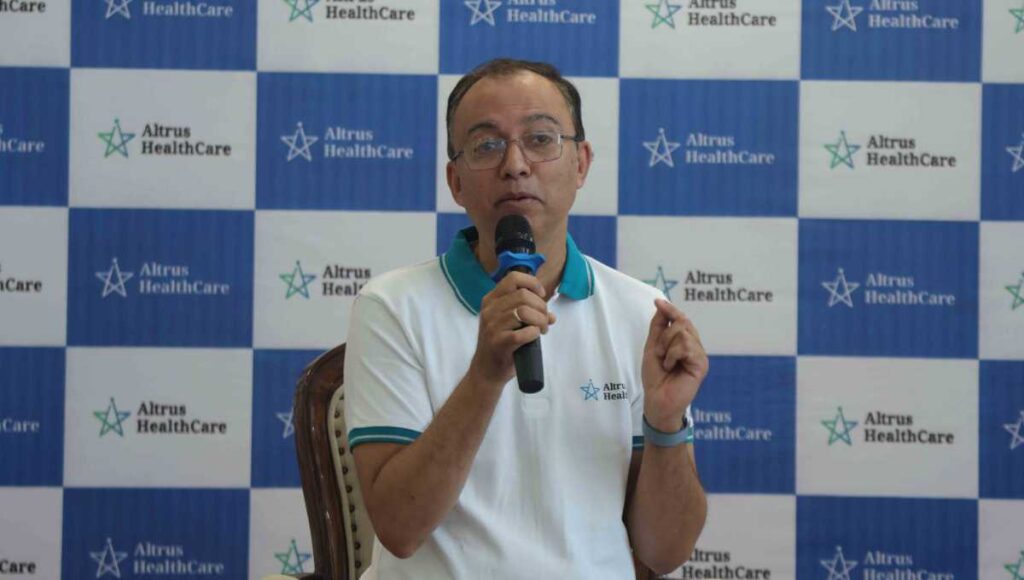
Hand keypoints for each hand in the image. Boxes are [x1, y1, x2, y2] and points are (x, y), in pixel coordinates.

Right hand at [468, 271, 556, 385]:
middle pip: (523, 295)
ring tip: (542, 329)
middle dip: (541, 307)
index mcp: (491, 300)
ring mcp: (492, 326)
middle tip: (544, 320)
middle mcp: (489, 310)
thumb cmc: (501, 344)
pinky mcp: (499, 342)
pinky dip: (534, 333)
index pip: (513, 278)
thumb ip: (526, 313)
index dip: (532, 283)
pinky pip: (523, 332)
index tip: (541, 295)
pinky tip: (535, 337)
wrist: (487, 370)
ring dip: (540, 321)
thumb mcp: (507, 322)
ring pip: (524, 312)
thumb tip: (551, 315)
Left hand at [641, 299, 708, 431]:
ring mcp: (699, 355)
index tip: (658, 301)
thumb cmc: (655, 377)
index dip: (671, 309)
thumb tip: (661, 304)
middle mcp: (694, 346)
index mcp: (684, 342)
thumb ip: (658, 327)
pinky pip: (686, 346)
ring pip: (683, 333)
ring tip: (665, 362)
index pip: (681, 319)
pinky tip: (671, 367)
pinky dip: (672, 355)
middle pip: (682, 322)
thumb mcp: (652, 347)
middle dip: (664, 335)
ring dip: (667, 347)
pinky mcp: (702, 364)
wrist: (656, 399)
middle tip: (659, 353)